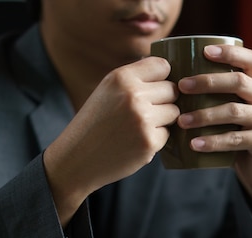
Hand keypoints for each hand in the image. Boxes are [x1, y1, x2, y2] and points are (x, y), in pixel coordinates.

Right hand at [43, 57, 179, 226]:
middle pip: (172, 89)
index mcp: (122, 78)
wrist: (77, 158)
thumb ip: (136, 79)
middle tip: (145, 111)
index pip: (163, 65)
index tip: (156, 86)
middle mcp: (133, 95)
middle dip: (165, 100)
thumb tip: (170, 72)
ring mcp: (143, 120)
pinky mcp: (149, 142)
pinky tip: (136, 141)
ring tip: (140, 126)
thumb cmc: (95, 123)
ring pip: (174, 112)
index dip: (163, 77)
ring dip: (163, 119)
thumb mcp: (108, 90)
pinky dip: (156, 138)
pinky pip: (168, 133)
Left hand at [177, 45, 251, 237]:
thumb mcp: (231, 110)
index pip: (251, 60)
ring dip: (205, 115)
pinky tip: (194, 144)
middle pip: (239, 82)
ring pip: (234, 111)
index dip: (230, 53)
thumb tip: (172, 83)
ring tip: (182, 121)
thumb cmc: (236, 134)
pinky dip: (212, 142)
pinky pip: (235, 139)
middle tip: (181, 87)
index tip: (205, 51)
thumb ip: (216, 96)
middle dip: (208, 82)